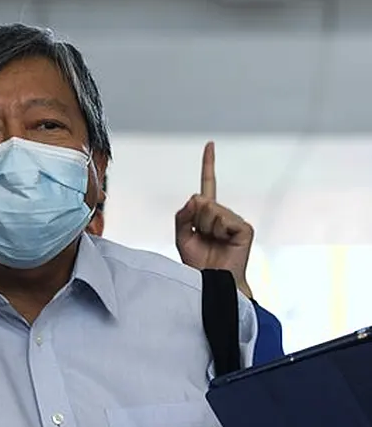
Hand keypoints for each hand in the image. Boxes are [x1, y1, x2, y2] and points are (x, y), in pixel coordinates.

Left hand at [175, 141, 254, 297]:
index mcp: (209, 214)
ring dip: (205, 228)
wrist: (211, 282)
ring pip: (210, 210)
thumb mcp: (182, 237)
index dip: (209, 164)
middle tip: (202, 239)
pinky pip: (222, 219)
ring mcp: (235, 220)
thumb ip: (183, 215)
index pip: (208, 184)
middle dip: (194, 221)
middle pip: (201, 201)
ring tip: (212, 243)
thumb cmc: (197, 263)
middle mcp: (223, 213)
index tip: (210, 144)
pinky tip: (224, 243)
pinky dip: (217, 231)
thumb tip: (196, 198)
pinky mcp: (244, 228)